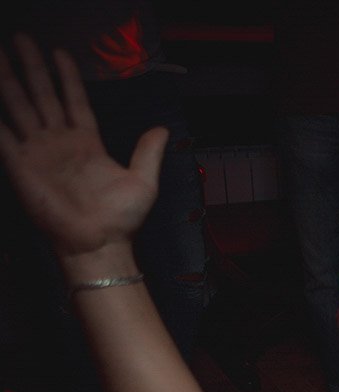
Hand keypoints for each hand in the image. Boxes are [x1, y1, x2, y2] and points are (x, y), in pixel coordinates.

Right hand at [0, 37, 164, 264]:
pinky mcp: (21, 166)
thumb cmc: (121, 218)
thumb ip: (148, 152)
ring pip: (19, 106)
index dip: (66, 76)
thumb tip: (161, 128)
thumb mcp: (144, 181)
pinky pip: (2, 136)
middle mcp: (59, 142)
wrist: (99, 243)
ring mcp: (38, 151)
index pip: (74, 100)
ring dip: (9, 81)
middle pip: (42, 95)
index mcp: (86, 141)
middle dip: (32, 67)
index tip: (59, 52)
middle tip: (21, 39)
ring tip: (0, 54)